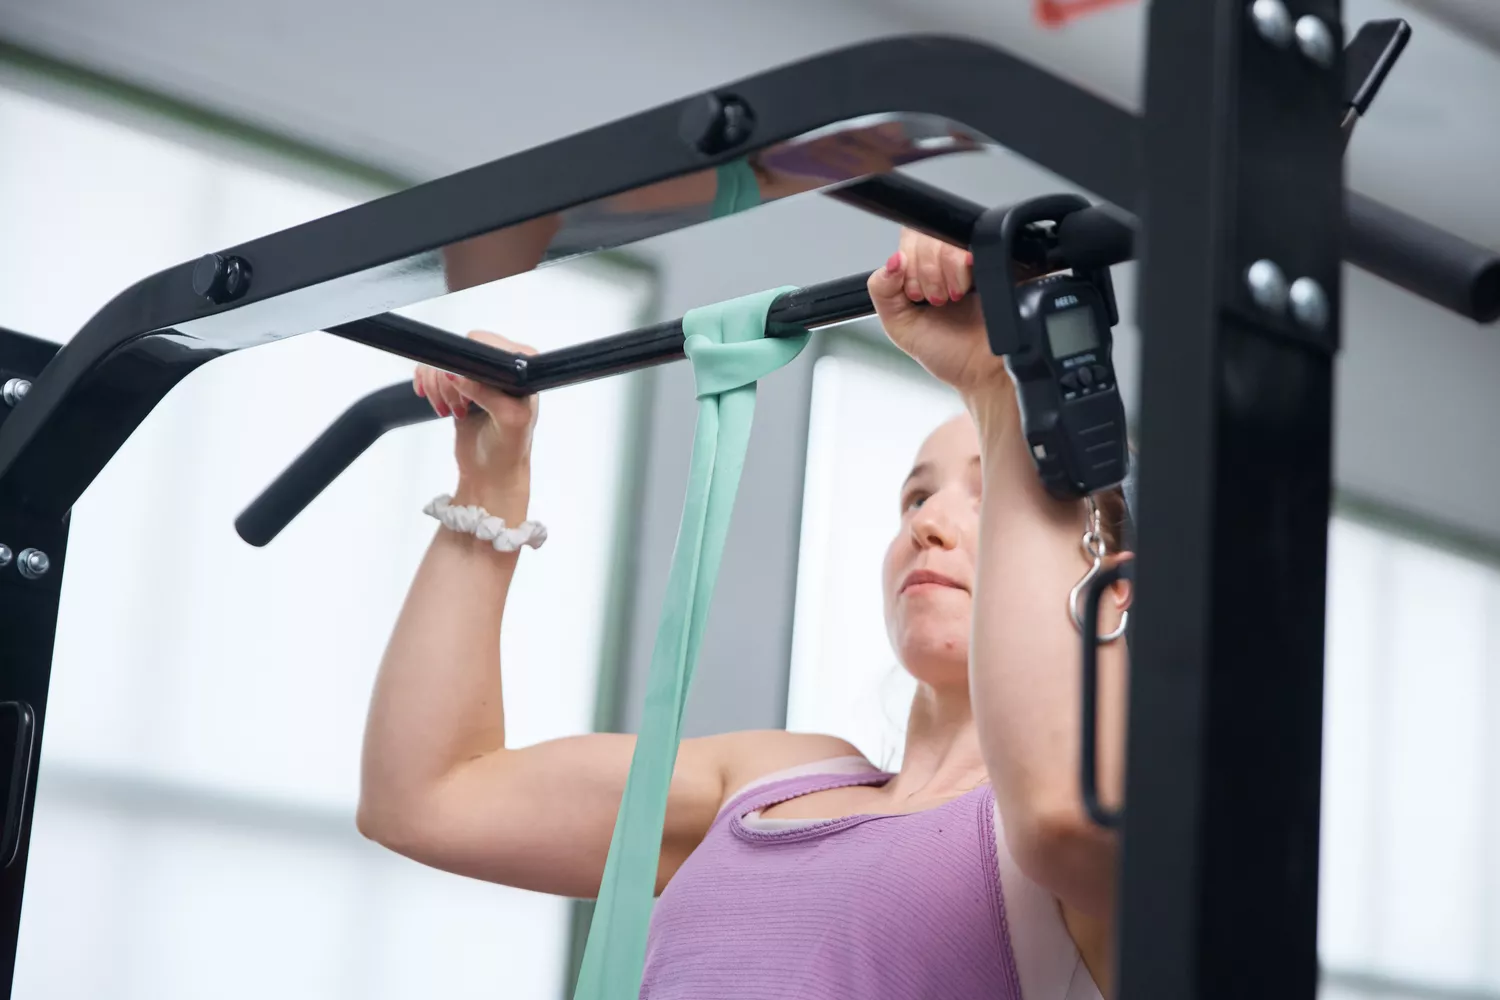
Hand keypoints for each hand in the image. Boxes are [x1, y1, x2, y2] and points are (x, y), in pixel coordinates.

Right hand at [414, 331, 538, 508]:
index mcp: (522, 368)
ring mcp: (479, 375)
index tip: (462, 386)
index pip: (486, 343)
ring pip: (442, 361)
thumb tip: (458, 374)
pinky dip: (427, 384)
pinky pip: (432, 370)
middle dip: (449, 379)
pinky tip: (436, 403)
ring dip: (437, 386)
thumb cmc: (508, 450)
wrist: (490, 474)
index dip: (467, 361)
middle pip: (459, 350)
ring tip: (453, 410)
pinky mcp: (459, 385)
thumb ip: (488, 394)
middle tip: (460, 406)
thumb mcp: (507, 421)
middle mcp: (502, 367)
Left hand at [867, 229, 1011, 407]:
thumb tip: (892, 261)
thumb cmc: (948, 353)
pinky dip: (963, 266)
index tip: (915, 294)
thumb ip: (881, 291)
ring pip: (947, 239)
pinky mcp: (998, 258)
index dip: (909, 264)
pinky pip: (975, 243)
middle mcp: (949, 261)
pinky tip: (967, 288)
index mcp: (924, 271)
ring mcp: (974, 258)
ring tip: (955, 298)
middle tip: (938, 301)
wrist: (985, 372)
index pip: (909, 238)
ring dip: (945, 272)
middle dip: (926, 273)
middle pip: (926, 236)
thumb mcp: (900, 325)